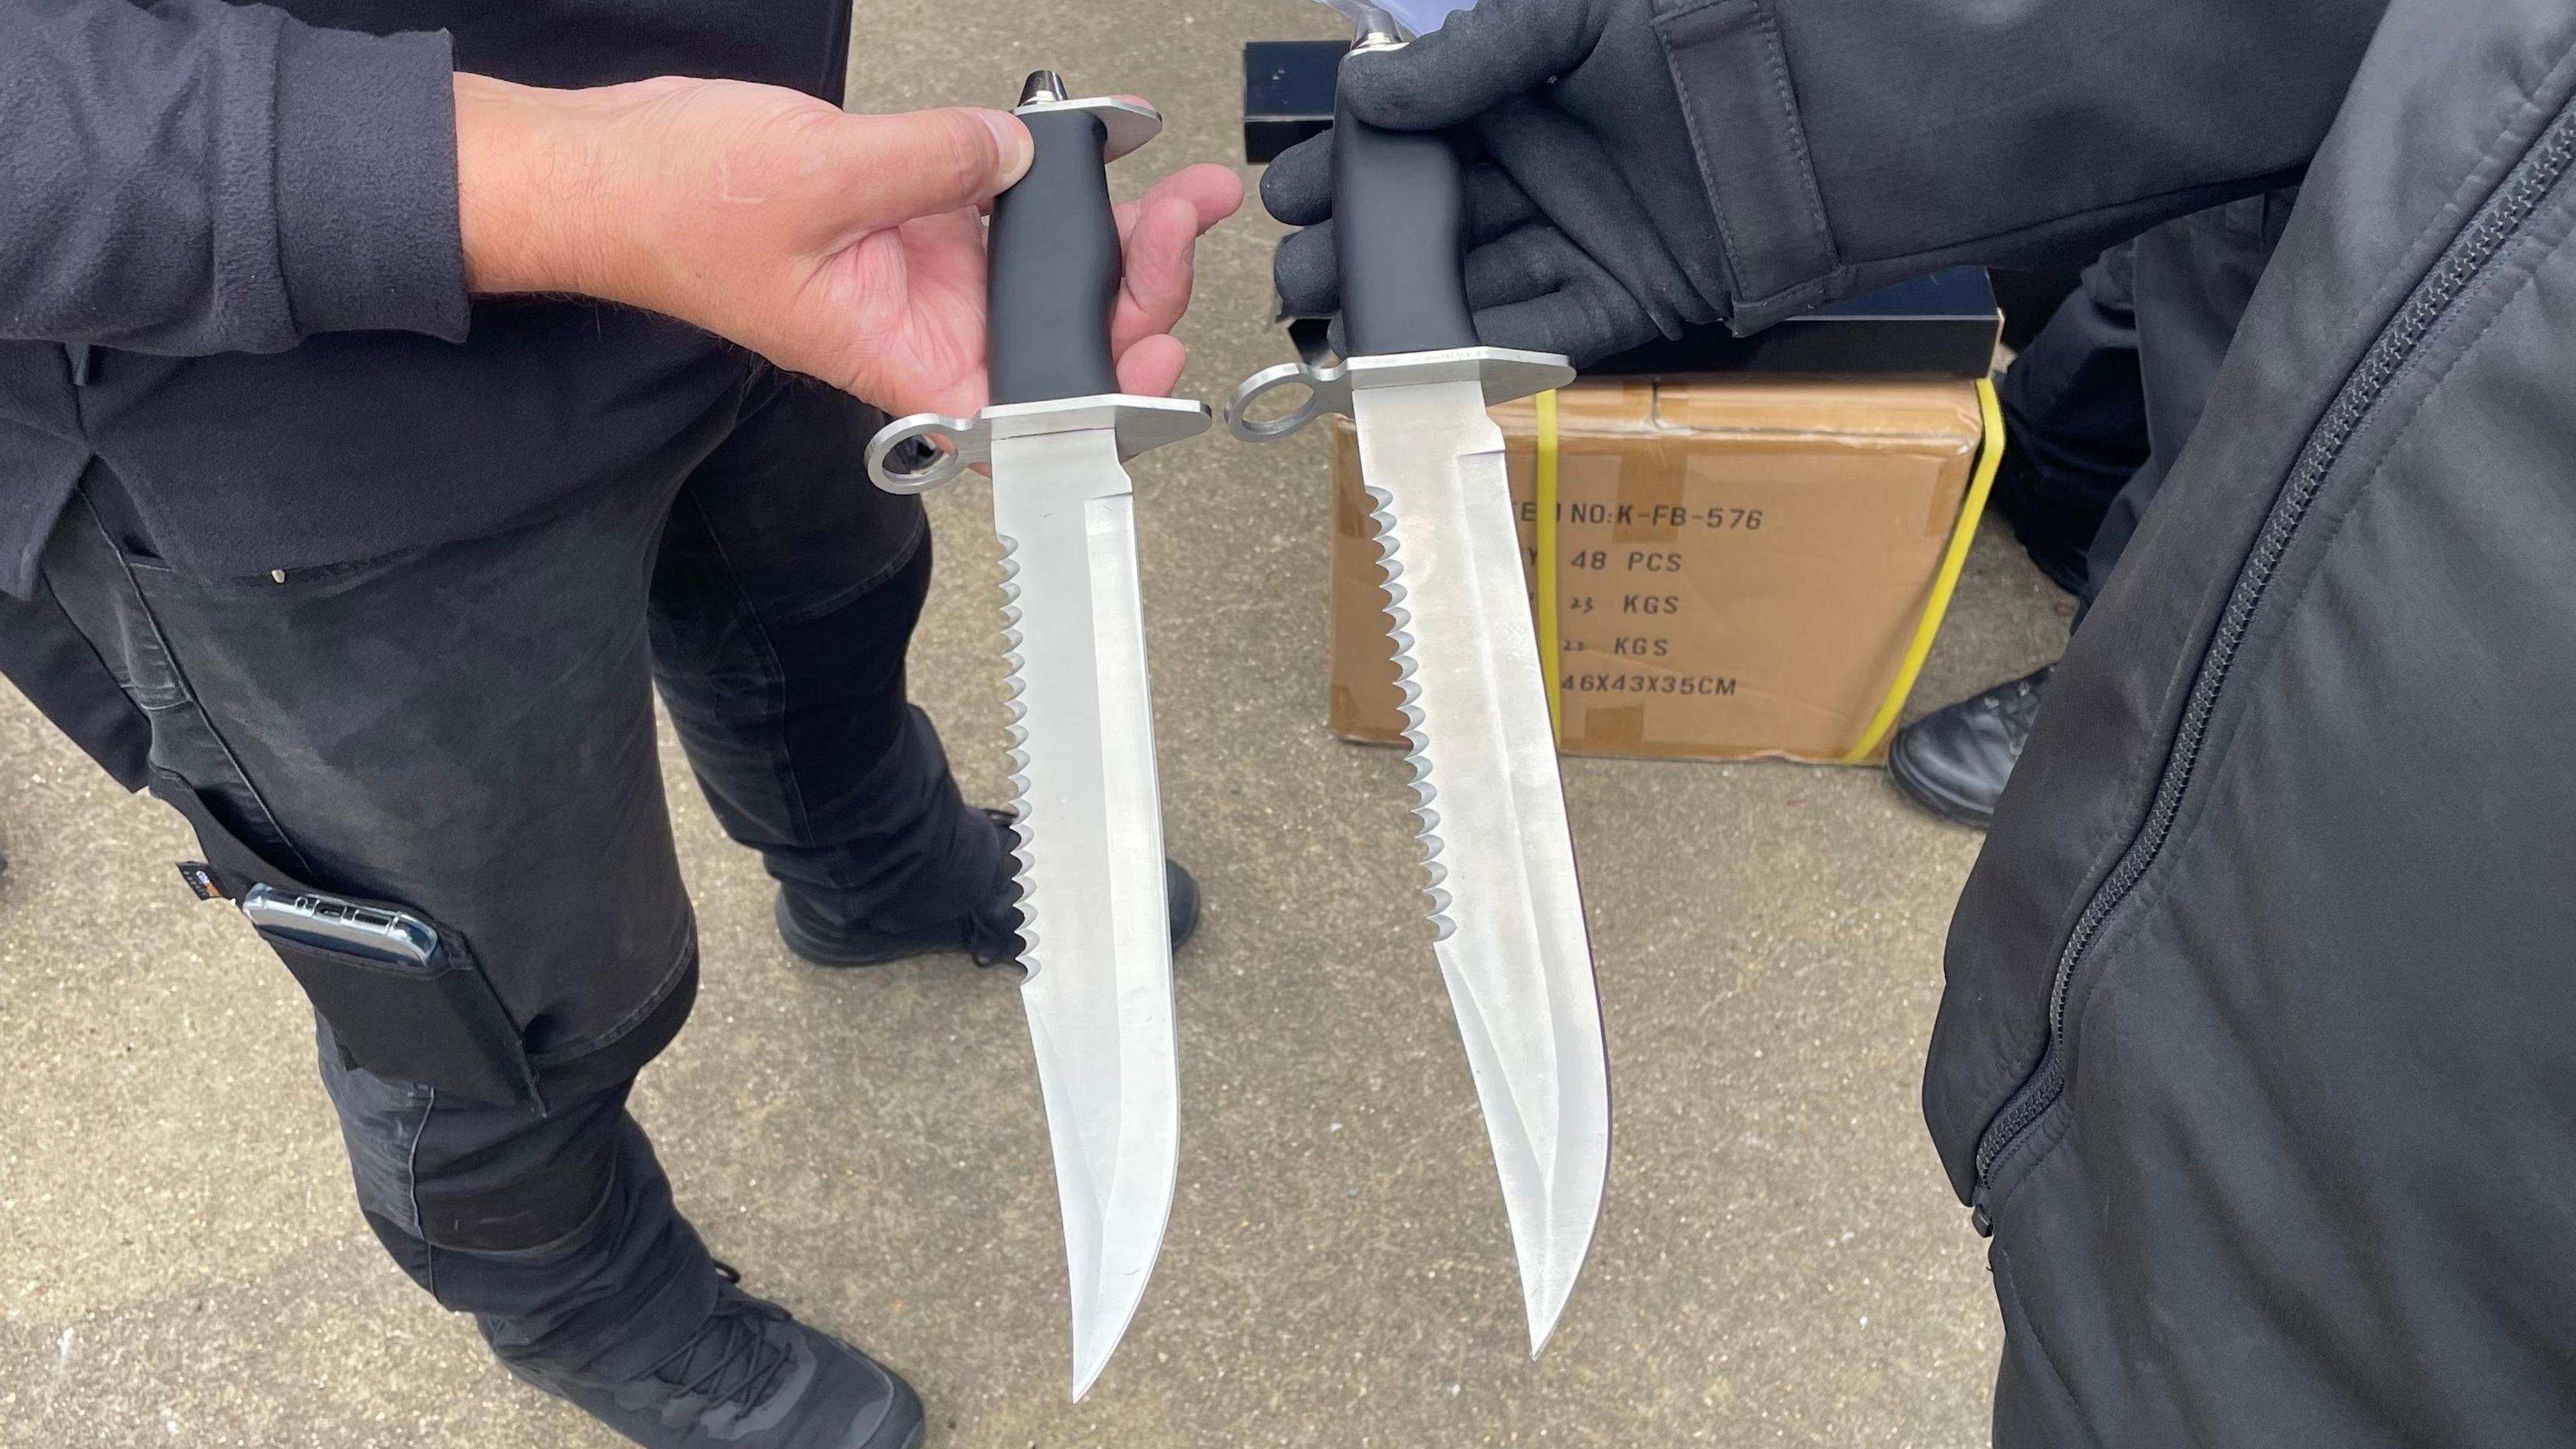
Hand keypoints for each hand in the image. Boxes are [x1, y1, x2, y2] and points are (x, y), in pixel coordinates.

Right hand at [454, 74, 1242, 418]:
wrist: (608, 167)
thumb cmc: (673, 212)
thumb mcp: (820, 180)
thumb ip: (934, 163)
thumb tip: (1018, 150)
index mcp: (903, 359)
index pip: (1030, 410)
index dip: (1110, 397)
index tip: (1160, 351)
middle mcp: (927, 327)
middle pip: (1063, 338)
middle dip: (1140, 288)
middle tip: (1184, 222)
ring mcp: (926, 272)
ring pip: (1049, 274)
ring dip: (1120, 235)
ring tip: (1182, 191)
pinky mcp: (916, 217)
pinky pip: (1008, 206)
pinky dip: (1059, 182)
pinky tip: (1103, 149)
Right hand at [1263, 0, 1723, 363]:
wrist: (1854, 110)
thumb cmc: (1726, 29)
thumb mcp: (1584, 13)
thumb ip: (1477, 55)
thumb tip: (1369, 95)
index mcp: (1528, 98)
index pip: (1416, 140)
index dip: (1351, 166)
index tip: (1292, 189)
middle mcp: (1549, 174)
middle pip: (1431, 221)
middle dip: (1359, 247)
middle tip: (1299, 268)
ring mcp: (1585, 242)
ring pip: (1471, 285)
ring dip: (1402, 310)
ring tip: (1334, 323)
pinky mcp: (1629, 305)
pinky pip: (1542, 336)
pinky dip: (1482, 354)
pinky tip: (1422, 360)